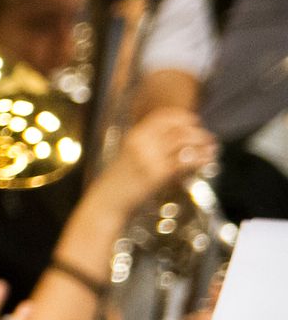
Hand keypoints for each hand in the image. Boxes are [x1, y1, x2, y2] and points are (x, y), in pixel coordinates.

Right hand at [86, 108, 216, 218]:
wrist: (108, 202)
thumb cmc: (120, 183)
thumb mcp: (131, 157)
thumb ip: (150, 147)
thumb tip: (178, 142)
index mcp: (134, 136)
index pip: (162, 117)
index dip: (182, 117)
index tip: (194, 121)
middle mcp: (142, 143)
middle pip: (177, 128)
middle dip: (198, 132)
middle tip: (209, 138)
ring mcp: (149, 158)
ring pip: (184, 142)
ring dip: (202, 144)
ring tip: (212, 150)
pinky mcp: (157, 174)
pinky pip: (185, 161)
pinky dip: (200, 160)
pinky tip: (207, 162)